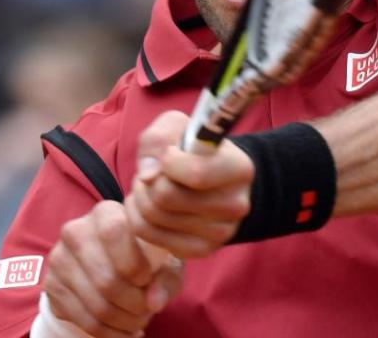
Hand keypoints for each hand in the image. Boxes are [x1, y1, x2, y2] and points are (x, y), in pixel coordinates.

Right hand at [45, 201, 182, 337]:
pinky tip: (123, 330)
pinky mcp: (52, 285)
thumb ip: (166, 278)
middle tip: (147, 310)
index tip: (147, 279)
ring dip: (124, 321)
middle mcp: (76, 231)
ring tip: (138, 321)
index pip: (114, 232)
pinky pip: (84, 319)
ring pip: (97, 304)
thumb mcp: (163, 262)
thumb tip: (154, 301)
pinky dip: (109, 333)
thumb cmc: (144, 259)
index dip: (134, 262)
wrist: (106, 267)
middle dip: (135, 304)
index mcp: (105, 214)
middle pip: (106, 278)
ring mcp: (60, 259)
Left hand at [126, 111, 254, 257]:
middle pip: (166, 197)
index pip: (195, 173)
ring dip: (140, 196)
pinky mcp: (201, 250)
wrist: (212, 179)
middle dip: (147, 180)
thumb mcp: (178, 127)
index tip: (169, 155)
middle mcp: (235, 205)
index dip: (168, 160)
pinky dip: (138, 217)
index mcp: (239, 169)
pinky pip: (149, 235)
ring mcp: (220, 233)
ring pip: (153, 217)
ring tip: (150, 186)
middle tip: (152, 173)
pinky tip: (149, 205)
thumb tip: (148, 175)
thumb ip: (159, 139)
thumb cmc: (192, 149)